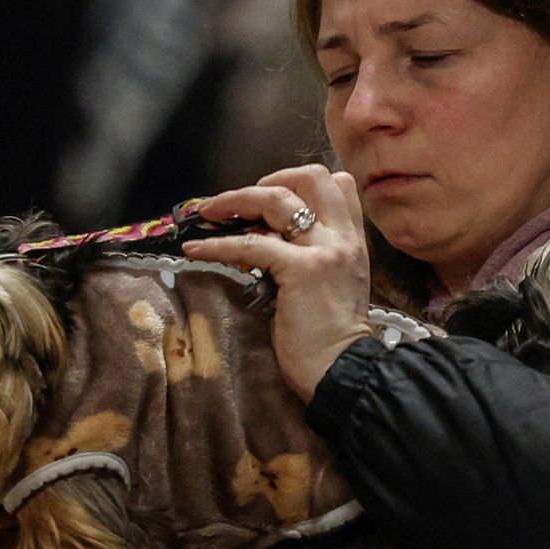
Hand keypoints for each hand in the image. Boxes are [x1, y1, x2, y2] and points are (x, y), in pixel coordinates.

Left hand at [182, 167, 373, 400]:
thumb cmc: (331, 341)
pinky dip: (217, 244)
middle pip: (309, 177)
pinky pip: (250, 245)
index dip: (301, 183)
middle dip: (269, 179)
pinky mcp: (301, 270)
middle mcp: (343, 238)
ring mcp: (324, 250)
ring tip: (207, 212)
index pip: (339, 184)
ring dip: (235, 199)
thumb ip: (314, 258)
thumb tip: (268, 241)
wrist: (343, 372)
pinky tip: (196, 250)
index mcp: (353, 242)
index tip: (273, 199)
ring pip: (276, 198)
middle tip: (241, 202)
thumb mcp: (334, 288)